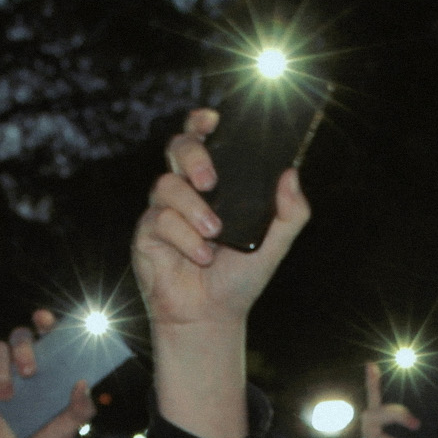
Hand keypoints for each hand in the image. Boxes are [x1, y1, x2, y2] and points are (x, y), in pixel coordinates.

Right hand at [0, 311, 90, 437]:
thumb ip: (80, 411)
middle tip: (30, 372)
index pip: (50, 338)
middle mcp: (26, 371)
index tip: (44, 319)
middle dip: (24, 348)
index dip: (47, 322)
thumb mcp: (66, 434)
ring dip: (2, 368)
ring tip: (8, 397)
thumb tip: (84, 382)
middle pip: (20, 336)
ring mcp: (2, 378)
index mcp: (51, 375)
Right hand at [132, 107, 310, 334]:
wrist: (210, 318)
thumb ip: (290, 212)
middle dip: (193, 156)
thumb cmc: (239, 279)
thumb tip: (291, 174)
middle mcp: (187, 191)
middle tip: (210, 180)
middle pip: (178, 148)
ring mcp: (164, 211)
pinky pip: (159, 219)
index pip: (204, 140)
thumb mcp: (275, 245)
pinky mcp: (146, 235)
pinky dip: (184, 237)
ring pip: (166, 185)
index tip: (212, 120)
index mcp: (216, 184)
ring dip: (194, 209)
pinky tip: (201, 256)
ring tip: (215, 234)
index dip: (202, 122)